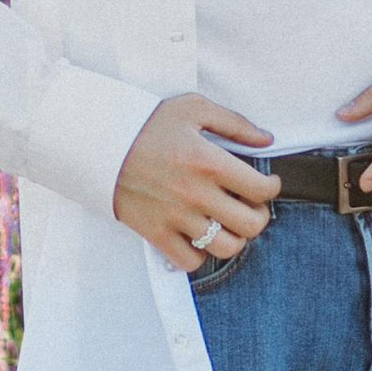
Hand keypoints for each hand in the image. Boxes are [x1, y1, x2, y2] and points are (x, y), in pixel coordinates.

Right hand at [114, 95, 279, 273]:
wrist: (99, 142)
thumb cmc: (147, 123)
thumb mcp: (193, 108)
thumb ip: (234, 123)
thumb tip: (266, 140)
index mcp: (208, 162)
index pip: (261, 189)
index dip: (272, 188)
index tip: (266, 184)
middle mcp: (196, 194)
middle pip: (251, 225)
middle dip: (259, 216)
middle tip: (249, 205)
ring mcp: (175, 217)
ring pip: (226, 248)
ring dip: (234, 237)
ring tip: (227, 223)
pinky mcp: (155, 233)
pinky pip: (190, 261)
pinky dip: (200, 254)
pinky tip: (199, 236)